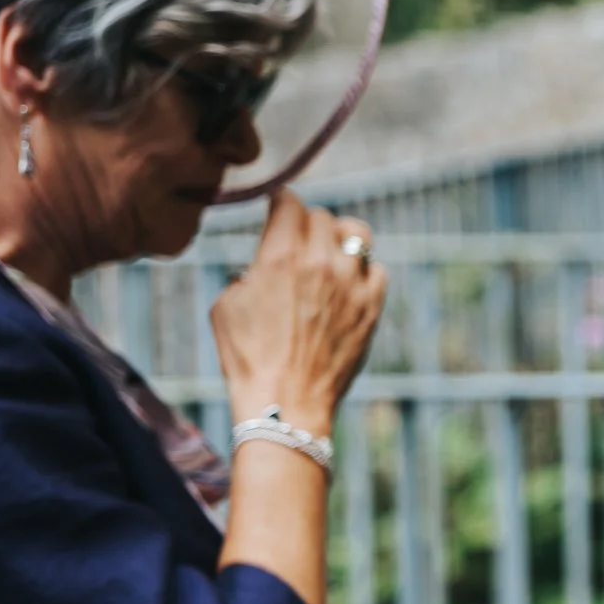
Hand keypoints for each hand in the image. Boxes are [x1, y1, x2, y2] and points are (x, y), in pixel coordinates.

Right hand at [212, 189, 387, 435]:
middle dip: (306, 223)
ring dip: (341, 236)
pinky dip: (363, 270)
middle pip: (322, 217)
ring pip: (357, 233)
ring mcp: (351, 283)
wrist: (285, 402)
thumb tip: (260, 264)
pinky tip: (349, 281)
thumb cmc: (248, 358)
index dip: (281, 202)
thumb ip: (247, 272)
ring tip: (331, 249)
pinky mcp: (372, 306)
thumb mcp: (226, 306)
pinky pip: (377, 269)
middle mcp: (320, 262)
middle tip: (298, 237)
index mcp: (279, 256)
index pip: (289, 203)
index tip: (278, 206)